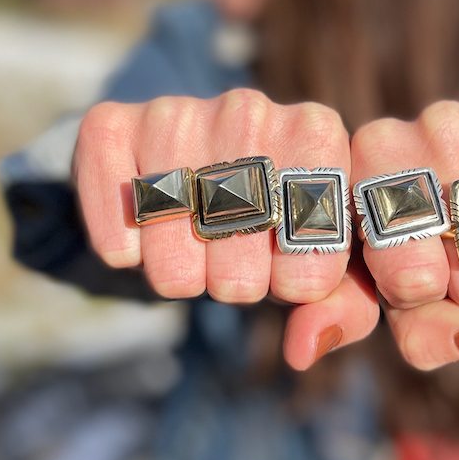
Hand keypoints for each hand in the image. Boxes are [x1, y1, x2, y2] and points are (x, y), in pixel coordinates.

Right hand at [72, 89, 353, 309]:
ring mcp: (179, 111)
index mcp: (316, 132)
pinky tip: (140, 239)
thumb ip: (346, 309)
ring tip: (192, 254)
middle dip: (236, 283)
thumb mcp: (326, 266)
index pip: (312, 256)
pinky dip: (122, 249)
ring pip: (173, 244)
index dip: (293, 284)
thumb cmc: (274, 227)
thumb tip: (303, 350)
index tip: (285, 267)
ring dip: (178, 272)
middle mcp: (251, 109)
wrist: (191, 173)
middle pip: (241, 254)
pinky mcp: (112, 121)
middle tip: (233, 263)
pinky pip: (116, 216)